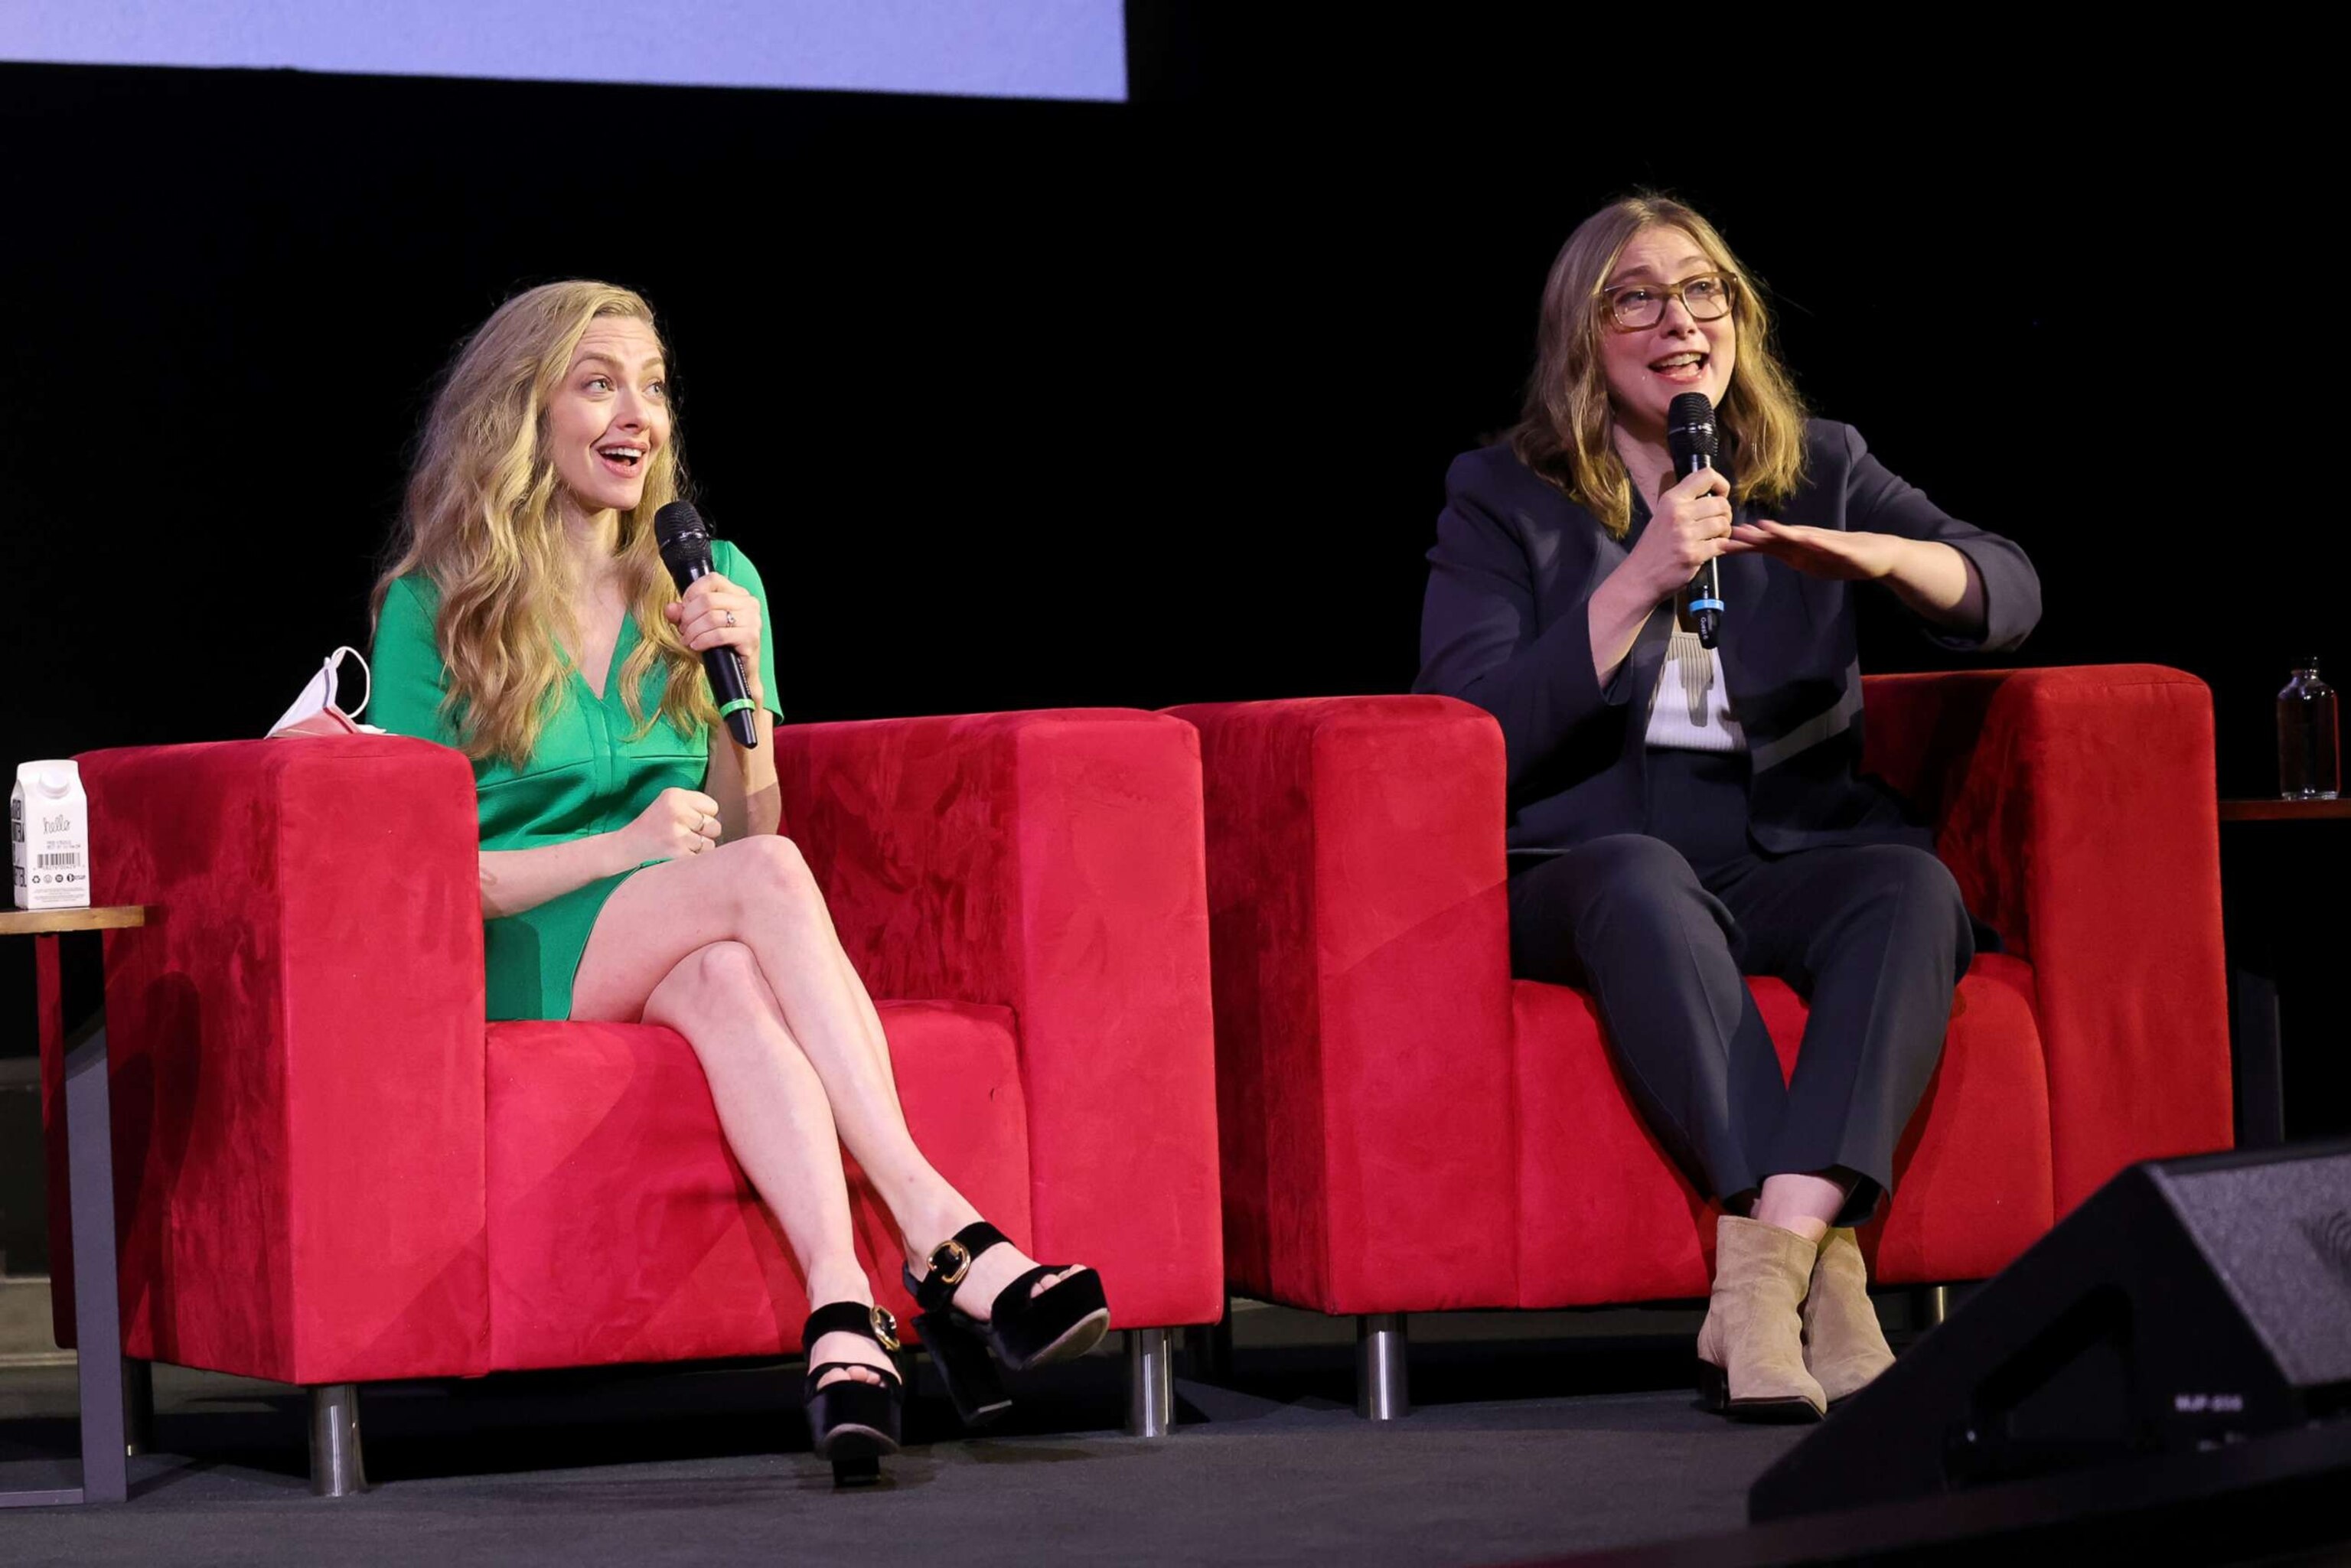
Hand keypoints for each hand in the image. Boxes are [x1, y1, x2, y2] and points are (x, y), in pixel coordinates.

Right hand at [614, 786, 723, 864]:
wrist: (629, 844)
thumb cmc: (655, 823)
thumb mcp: (669, 802)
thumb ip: (695, 804)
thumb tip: (725, 819)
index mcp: (675, 795)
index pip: (713, 807)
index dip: (705, 815)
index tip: (690, 819)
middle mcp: (676, 811)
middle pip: (715, 826)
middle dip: (705, 833)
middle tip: (686, 834)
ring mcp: (676, 833)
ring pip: (710, 844)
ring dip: (700, 848)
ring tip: (682, 844)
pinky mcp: (676, 852)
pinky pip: (702, 857)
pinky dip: (695, 858)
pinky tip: (680, 853)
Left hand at [665, 572, 763, 701]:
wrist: (738, 675)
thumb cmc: (719, 648)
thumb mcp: (697, 628)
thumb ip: (682, 615)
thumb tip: (670, 608)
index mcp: (738, 594)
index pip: (712, 580)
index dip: (692, 592)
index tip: (684, 609)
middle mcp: (749, 604)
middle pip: (708, 599)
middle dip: (689, 616)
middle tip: (683, 630)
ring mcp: (752, 620)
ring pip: (712, 617)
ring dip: (693, 630)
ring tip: (688, 640)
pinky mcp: (750, 638)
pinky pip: (719, 634)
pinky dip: (703, 640)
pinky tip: (697, 646)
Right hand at [1627, 467, 1742, 598]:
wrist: (1639, 577)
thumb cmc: (1653, 548)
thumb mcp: (1663, 515)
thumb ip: (1686, 503)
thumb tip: (1717, 497)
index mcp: (1672, 500)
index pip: (1706, 475)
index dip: (1721, 484)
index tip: (1720, 496)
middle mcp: (1678, 513)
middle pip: (1721, 503)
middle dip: (1725, 515)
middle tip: (1716, 525)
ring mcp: (1686, 534)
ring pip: (1724, 524)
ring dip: (1724, 533)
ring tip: (1712, 539)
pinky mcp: (1693, 554)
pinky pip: (1721, 545)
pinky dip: (1720, 548)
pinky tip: (1709, 551)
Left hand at [1727, 520, 1907, 581]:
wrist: (1879, 555)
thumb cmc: (1844, 557)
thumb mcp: (1812, 561)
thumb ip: (1792, 555)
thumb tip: (1770, 551)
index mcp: (1797, 549)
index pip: (1766, 547)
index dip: (1745, 546)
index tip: (1721, 545)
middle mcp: (1806, 542)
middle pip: (1776, 540)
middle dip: (1753, 538)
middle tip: (1730, 534)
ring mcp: (1823, 544)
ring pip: (1798, 538)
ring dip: (1779, 533)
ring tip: (1761, 529)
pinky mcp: (1841, 548)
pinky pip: (1825, 545)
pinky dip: (1812, 541)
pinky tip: (1801, 538)